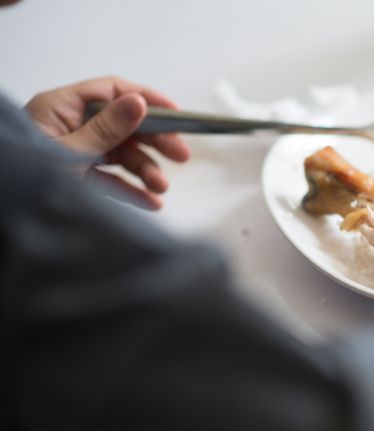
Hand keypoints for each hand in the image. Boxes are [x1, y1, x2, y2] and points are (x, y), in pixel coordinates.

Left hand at [25, 76, 190, 209]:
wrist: (3, 220)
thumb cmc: (24, 181)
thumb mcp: (69, 153)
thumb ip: (106, 129)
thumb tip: (138, 103)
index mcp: (60, 108)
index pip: (112, 91)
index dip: (146, 99)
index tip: (177, 113)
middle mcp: (69, 127)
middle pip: (123, 125)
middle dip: (154, 141)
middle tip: (181, 155)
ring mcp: (75, 154)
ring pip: (121, 155)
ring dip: (145, 171)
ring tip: (161, 188)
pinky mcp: (79, 181)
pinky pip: (112, 181)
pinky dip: (133, 190)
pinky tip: (151, 202)